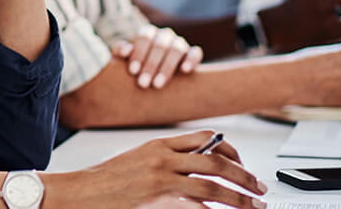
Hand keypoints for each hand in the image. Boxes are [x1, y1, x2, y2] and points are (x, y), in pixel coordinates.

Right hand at [43, 130, 266, 208]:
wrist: (81, 192)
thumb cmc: (106, 181)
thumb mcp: (138, 161)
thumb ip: (166, 161)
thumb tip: (200, 170)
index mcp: (159, 145)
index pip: (205, 139)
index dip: (231, 151)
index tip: (243, 164)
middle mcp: (163, 158)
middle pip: (216, 162)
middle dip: (244, 176)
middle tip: (259, 189)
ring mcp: (161, 180)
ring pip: (213, 185)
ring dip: (239, 198)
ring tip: (254, 207)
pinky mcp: (159, 200)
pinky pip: (197, 205)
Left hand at [114, 26, 202, 88]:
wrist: (153, 74)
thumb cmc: (136, 65)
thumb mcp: (124, 58)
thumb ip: (120, 51)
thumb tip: (126, 50)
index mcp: (148, 32)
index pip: (144, 37)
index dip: (138, 53)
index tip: (132, 71)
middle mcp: (165, 35)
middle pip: (160, 45)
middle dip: (150, 65)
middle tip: (143, 84)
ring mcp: (180, 43)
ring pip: (177, 48)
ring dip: (167, 66)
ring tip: (157, 85)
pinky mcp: (193, 53)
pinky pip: (196, 53)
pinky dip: (191, 60)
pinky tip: (185, 71)